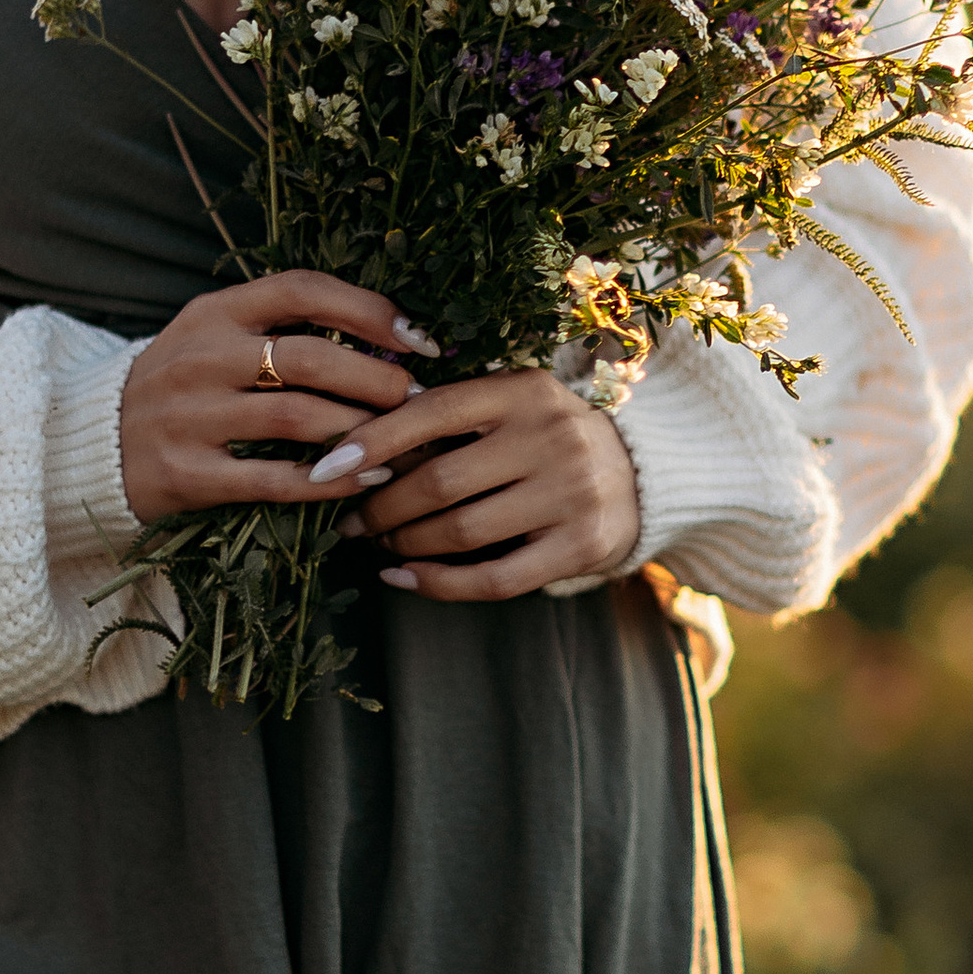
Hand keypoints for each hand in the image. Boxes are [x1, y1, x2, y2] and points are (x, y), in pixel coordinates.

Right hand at [119, 270, 428, 528]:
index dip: (368, 310)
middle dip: (377, 378)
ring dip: (362, 430)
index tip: (417, 338)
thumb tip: (382, 336)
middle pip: (309, 358)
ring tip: (402, 440)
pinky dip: (328, 480)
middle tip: (417, 397)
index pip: (301, 290)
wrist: (86, 444)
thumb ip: (278, 328)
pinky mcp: (187, 473)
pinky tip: (366, 481)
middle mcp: (201, 358)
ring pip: (297, 418)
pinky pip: (274, 479)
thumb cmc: (176, 386)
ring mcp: (191, 417)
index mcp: (213, 313)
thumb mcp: (212, 337)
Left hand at [344, 369, 640, 600]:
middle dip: (383, 506)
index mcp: (525, 390)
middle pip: (440, 480)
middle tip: (353, 520)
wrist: (645, 473)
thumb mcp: (512, 407)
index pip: (432, 411)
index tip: (327, 467)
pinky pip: (494, 578)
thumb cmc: (548, 438)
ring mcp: (571, 493)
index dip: (372, 440)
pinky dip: (439, 583)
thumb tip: (356, 449)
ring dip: (405, 544)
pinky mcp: (582, 545)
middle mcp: (552, 436)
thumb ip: (451, 417)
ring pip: (461, 532)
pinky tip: (404, 577)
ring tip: (381, 544)